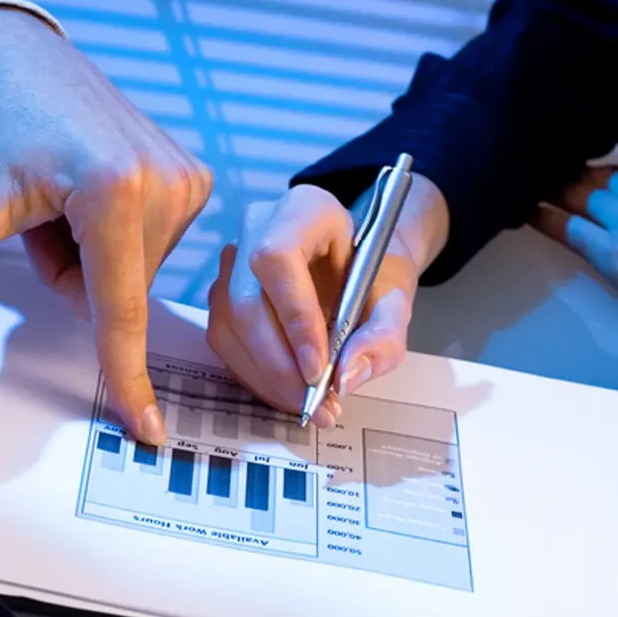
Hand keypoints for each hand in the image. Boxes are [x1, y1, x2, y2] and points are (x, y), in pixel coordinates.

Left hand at [0, 7, 212, 445]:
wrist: (25, 56)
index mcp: (115, 192)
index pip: (117, 309)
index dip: (128, 376)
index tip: (148, 430)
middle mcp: (165, 184)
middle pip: (120, 292)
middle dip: (77, 275)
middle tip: (45, 219)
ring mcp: (187, 179)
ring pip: (137, 272)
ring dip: (97, 255)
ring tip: (67, 200)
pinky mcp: (194, 176)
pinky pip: (156, 244)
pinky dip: (120, 235)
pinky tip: (95, 190)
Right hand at [206, 175, 448, 426]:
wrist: (353, 265)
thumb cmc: (372, 276)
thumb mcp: (396, 302)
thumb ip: (383, 337)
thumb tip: (345, 377)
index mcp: (304, 210)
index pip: (278, 259)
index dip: (293, 318)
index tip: (318, 370)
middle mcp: (255, 230)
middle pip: (245, 303)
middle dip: (280, 366)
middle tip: (317, 404)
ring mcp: (230, 263)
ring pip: (229, 329)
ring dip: (268, 379)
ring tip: (311, 406)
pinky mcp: (221, 296)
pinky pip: (226, 344)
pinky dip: (257, 377)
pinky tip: (288, 393)